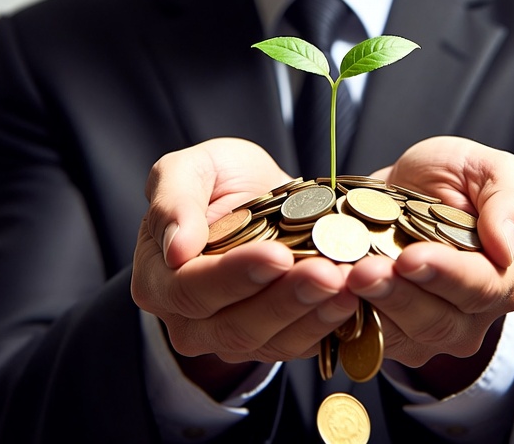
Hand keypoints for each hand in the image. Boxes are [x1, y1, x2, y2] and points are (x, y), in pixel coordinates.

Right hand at [130, 138, 359, 391]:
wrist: (257, 193)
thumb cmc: (216, 178)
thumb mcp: (189, 168)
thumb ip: (172, 200)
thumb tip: (176, 249)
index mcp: (159, 280)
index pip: (193, 288)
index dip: (236, 275)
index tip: (278, 255)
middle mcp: (189, 322)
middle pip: (235, 325)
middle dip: (286, 299)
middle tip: (328, 273)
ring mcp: (231, 338)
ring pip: (271, 341)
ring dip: (314, 314)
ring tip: (349, 284)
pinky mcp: (272, 342)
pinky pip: (299, 345)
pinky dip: (329, 323)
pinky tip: (354, 297)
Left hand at [346, 136, 513, 391]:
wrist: (405, 189)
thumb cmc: (453, 178)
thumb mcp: (487, 169)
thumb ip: (509, 200)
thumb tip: (507, 244)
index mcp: (501, 276)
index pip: (479, 286)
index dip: (445, 274)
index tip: (410, 258)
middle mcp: (470, 316)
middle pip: (436, 319)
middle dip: (396, 295)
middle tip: (362, 271)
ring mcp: (428, 333)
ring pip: (399, 334)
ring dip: (367, 308)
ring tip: (340, 279)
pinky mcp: (388, 338)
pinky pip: (365, 337)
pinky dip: (343, 315)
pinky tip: (326, 291)